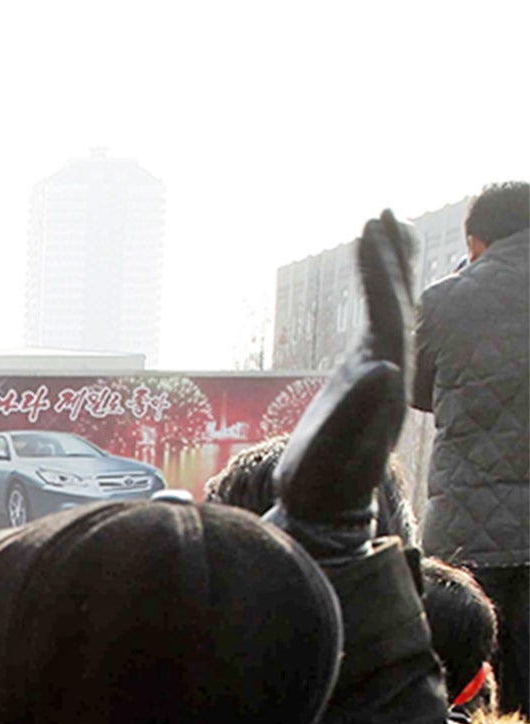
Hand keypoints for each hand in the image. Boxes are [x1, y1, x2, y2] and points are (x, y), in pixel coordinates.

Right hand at [269, 210, 414, 562]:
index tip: (370, 230)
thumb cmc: (324, 484)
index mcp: (384, 379)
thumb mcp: (336, 452)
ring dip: (390, 270)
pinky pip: (378, 326)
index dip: (379, 271)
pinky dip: (377, 297)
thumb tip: (384, 367)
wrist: (327, 510)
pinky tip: (371, 287)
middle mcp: (388, 371)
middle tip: (382, 213)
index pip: (388, 312)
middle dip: (391, 257)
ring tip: (385, 230)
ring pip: (394, 311)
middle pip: (399, 303)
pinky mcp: (362, 381)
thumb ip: (359, 412)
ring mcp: (377, 374)